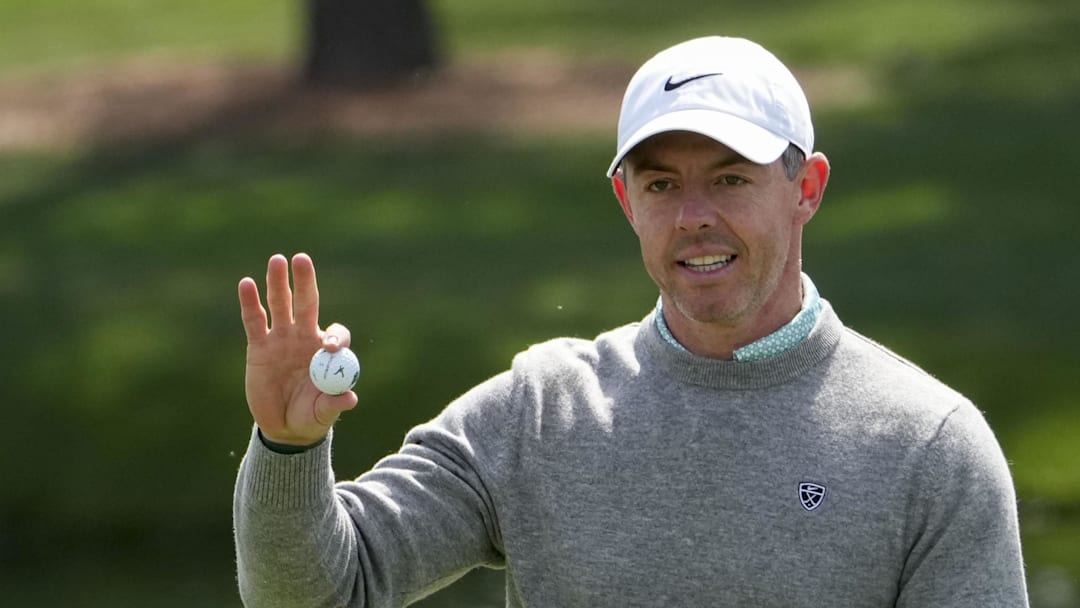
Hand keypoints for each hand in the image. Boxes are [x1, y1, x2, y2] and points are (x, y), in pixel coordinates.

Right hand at [238, 253, 357, 445]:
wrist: (283, 426)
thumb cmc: (310, 416)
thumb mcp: (323, 413)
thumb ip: (334, 404)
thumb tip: (351, 398)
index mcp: (328, 352)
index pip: (336, 333)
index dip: (334, 337)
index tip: (328, 348)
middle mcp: (306, 337)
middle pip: (307, 303)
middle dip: (305, 281)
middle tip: (302, 259)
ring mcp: (281, 339)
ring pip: (280, 304)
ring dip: (278, 283)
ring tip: (277, 260)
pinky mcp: (259, 346)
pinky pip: (254, 321)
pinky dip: (250, 302)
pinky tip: (246, 284)